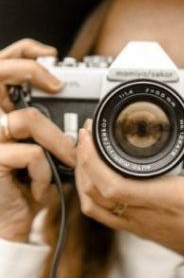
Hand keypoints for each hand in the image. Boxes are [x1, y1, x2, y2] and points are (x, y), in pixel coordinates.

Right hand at [0, 39, 74, 241]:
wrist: (14, 225)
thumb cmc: (31, 187)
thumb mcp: (47, 153)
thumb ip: (52, 130)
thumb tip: (82, 117)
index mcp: (3, 114)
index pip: (2, 69)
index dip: (23, 52)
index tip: (52, 54)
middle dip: (27, 69)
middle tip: (57, 83)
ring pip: (28, 120)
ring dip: (57, 143)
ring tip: (67, 163)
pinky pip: (31, 155)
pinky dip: (45, 173)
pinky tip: (40, 188)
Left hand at [75, 101, 183, 259]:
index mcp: (170, 198)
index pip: (114, 185)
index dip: (93, 159)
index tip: (93, 133)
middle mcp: (149, 214)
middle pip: (95, 193)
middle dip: (82, 159)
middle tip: (87, 133)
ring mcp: (140, 225)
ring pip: (93, 206)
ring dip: (82, 177)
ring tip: (87, 151)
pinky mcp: (139, 229)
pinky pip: (103, 214)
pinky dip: (90, 193)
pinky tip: (97, 175)